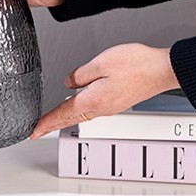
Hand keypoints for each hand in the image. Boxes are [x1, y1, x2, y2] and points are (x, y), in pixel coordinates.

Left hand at [29, 43, 179, 138]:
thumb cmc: (136, 64)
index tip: (33, 131)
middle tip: (38, 131)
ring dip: (64, 117)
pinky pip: (92, 108)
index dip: (46, 123)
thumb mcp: (99, 63)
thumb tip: (68, 82)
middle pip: (70, 117)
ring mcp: (111, 105)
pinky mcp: (118, 100)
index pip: (63, 113)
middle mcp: (102, 107)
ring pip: (81, 113)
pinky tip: (76, 104)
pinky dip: (78, 110)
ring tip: (52, 119)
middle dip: (52, 124)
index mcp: (94, 99)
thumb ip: (80, 74)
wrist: (163, 69)